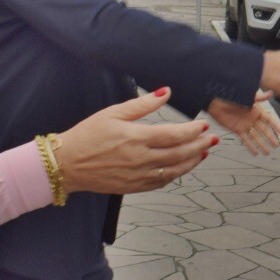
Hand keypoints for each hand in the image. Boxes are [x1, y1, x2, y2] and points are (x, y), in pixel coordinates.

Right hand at [54, 89, 217, 194]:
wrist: (66, 164)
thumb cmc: (87, 135)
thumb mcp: (113, 113)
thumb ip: (142, 104)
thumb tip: (165, 91)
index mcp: (136, 138)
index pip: (174, 135)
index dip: (192, 130)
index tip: (203, 125)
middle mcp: (140, 159)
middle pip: (179, 154)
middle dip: (199, 145)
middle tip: (212, 138)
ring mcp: (138, 176)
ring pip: (174, 171)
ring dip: (192, 161)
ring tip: (204, 152)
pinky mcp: (133, 187)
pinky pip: (161, 183)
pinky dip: (176, 175)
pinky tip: (182, 167)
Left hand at [208, 90, 279, 154]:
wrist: (216, 101)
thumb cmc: (232, 96)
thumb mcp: (247, 97)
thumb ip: (259, 98)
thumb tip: (271, 93)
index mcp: (256, 110)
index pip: (269, 120)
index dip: (276, 126)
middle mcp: (252, 118)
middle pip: (264, 130)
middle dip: (270, 138)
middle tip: (276, 145)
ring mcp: (245, 125)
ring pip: (255, 137)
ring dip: (261, 145)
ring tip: (267, 153)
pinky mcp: (237, 130)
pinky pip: (245, 140)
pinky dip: (250, 146)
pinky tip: (255, 153)